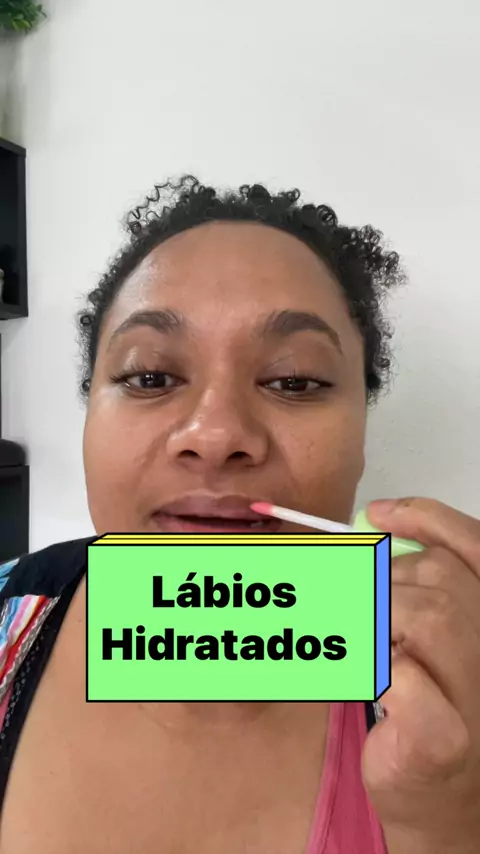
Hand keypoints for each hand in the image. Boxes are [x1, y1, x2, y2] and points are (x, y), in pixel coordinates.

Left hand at [361, 497, 479, 853]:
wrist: (436, 798)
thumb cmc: (423, 707)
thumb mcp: (418, 633)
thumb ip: (407, 582)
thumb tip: (371, 527)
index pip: (474, 545)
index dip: (426, 518)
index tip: (376, 514)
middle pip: (438, 578)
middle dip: (380, 584)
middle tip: (350, 610)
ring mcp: (478, 692)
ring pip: (425, 615)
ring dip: (375, 624)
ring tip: (366, 651)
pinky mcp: (444, 737)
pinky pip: (398, 672)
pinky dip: (369, 670)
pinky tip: (373, 688)